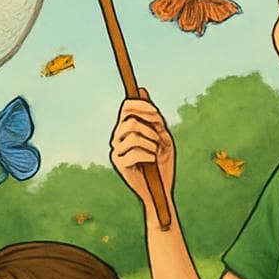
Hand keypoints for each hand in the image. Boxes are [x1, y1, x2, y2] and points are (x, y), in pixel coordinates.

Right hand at [111, 90, 175, 209]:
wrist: (161, 188)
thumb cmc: (162, 162)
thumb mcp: (161, 135)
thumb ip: (152, 116)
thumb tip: (142, 90)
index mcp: (127, 128)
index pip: (127, 107)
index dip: (141, 106)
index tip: (156, 114)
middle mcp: (118, 137)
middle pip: (131, 120)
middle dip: (150, 127)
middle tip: (160, 138)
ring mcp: (116, 150)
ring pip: (134, 135)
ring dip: (152, 142)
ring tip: (156, 152)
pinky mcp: (119, 164)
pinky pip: (135, 151)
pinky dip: (149, 155)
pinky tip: (151, 161)